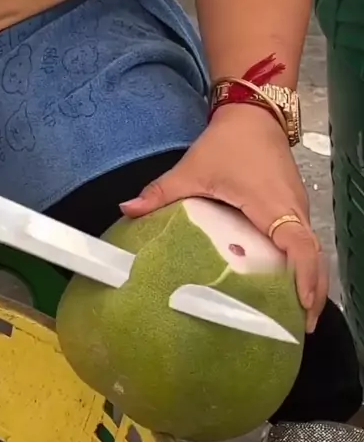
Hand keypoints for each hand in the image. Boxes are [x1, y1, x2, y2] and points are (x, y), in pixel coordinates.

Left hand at [121, 104, 326, 332]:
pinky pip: (304, 242)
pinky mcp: (294, 207)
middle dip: (313, 293)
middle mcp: (293, 209)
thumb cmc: (227, 141)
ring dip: (310, 282)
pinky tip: (288, 287)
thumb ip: (161, 193)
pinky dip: (302, 266)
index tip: (301, 305)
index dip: (304, 277)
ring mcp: (297, 208)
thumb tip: (126, 209)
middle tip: (301, 328)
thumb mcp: (193, 168)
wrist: (252, 113)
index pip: (300, 245)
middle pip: (315, 257)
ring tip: (297, 317)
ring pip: (312, 251)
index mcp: (272, 204)